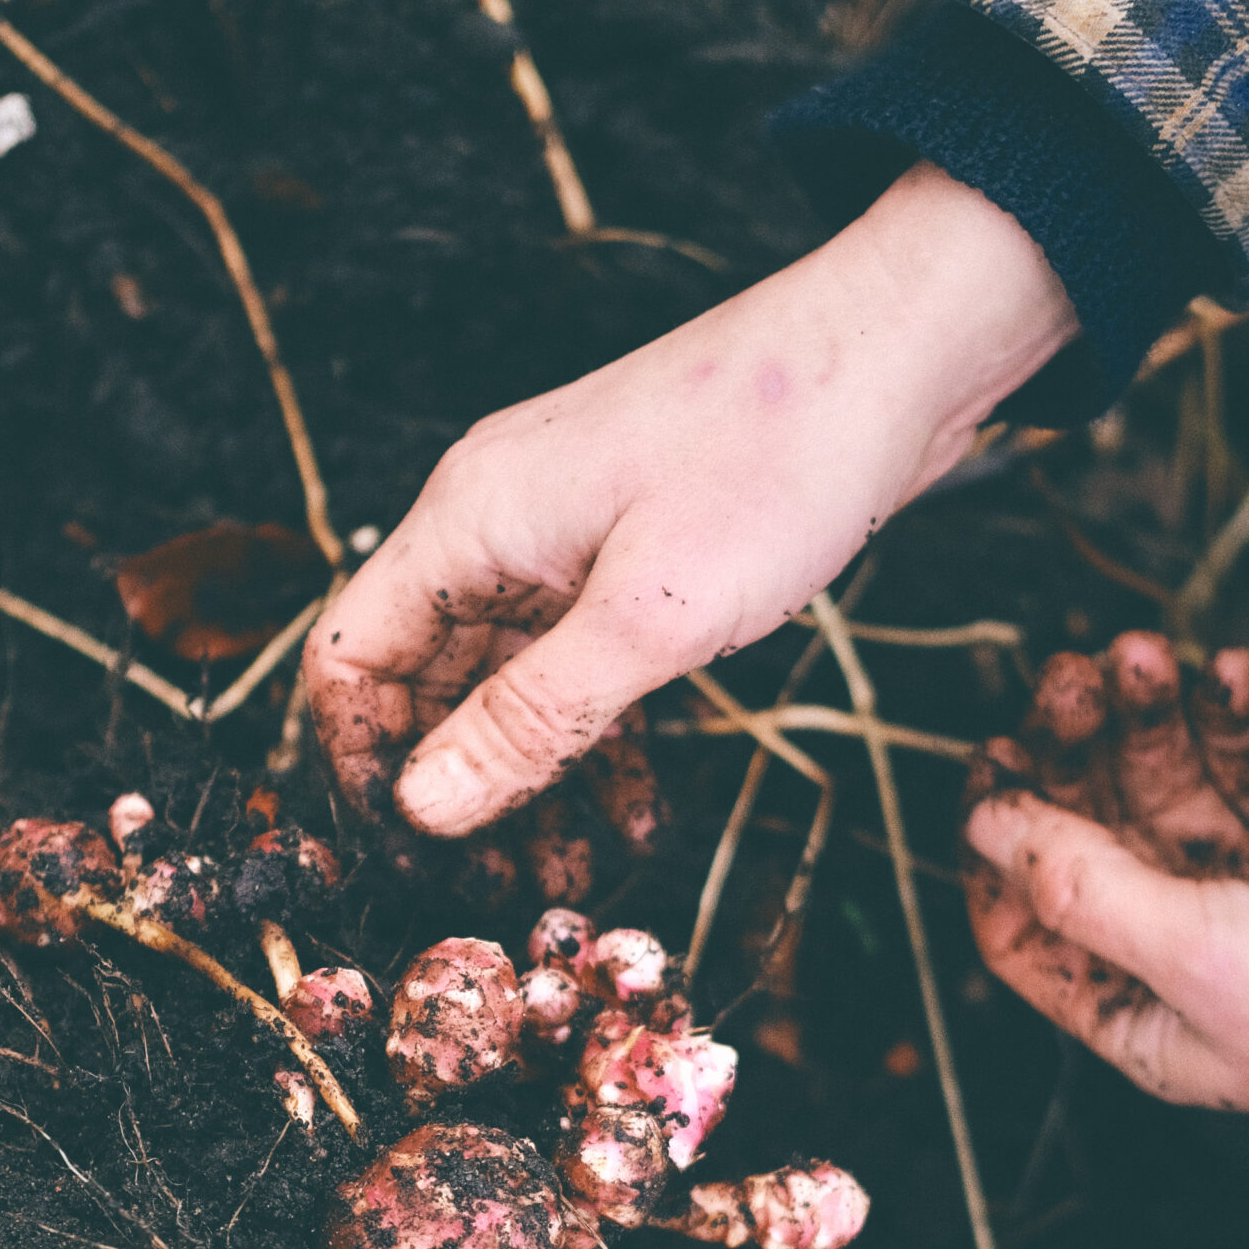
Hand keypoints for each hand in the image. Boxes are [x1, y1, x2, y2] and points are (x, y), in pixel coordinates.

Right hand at [304, 163, 1076, 839]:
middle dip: (455, 794)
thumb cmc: (779, 458)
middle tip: (499, 897)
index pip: (349, 655)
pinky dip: (600, 742)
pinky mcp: (632, 554)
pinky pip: (581, 666)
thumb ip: (530, 718)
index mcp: (469, 520)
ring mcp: (565, 538)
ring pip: (509, 685)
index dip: (359, 763)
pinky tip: (638, 816)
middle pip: (426, 681)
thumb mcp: (651, 618)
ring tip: (570, 880)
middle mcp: (497, 524)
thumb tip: (422, 808)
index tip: (409, 856)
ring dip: (533, 782)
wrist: (898, 352)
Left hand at [964, 632, 1248, 1115]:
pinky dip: (1232, 711)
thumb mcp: (1200, 955)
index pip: (1026, 927)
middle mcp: (1186, 949)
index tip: (988, 763)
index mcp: (1140, 1012)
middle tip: (1067, 675)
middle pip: (1092, 832)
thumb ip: (1087, 888)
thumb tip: (982, 824)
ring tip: (1138, 652)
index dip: (997, 846)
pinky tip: (1223, 669)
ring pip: (1168, 781)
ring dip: (1146, 712)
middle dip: (1073, 750)